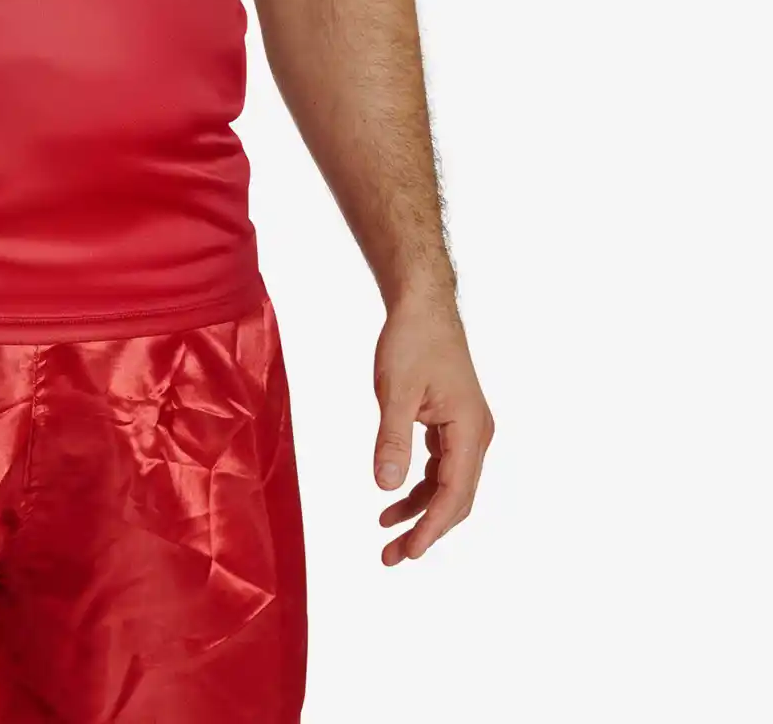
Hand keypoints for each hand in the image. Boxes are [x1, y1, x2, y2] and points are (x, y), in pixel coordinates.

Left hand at [372, 295, 493, 564]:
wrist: (423, 307)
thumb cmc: (411, 341)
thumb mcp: (394, 391)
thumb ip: (391, 440)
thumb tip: (387, 487)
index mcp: (470, 430)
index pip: (455, 494)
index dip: (431, 528)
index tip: (407, 552)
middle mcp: (476, 435)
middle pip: (456, 498)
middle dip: (426, 529)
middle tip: (391, 556)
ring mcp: (467, 430)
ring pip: (448, 484)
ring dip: (421, 510)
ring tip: (387, 535)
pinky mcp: (453, 423)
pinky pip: (441, 466)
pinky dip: (420, 485)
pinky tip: (396, 498)